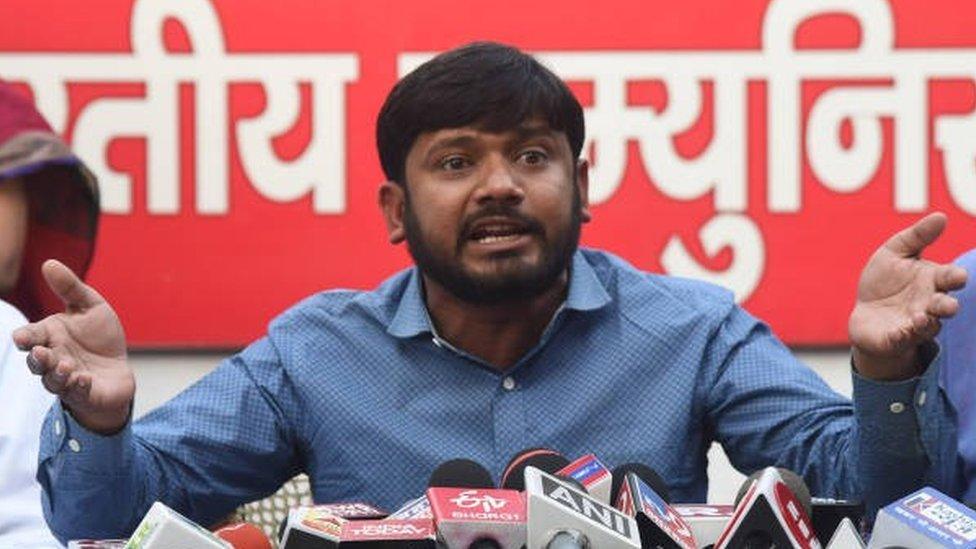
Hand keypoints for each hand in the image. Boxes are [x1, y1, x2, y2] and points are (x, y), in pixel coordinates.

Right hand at [11, 259, 133, 433]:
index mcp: (49, 336)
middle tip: (41, 353)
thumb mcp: (90, 307)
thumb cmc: (98, 337)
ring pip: (53, 379)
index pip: (30, 337)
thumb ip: (70, 288)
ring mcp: (65, 379)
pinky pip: (77, 392)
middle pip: (36, 361)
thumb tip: (49, 262)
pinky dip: (79, 386)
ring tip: (66, 366)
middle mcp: (52, 359)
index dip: (25, 338)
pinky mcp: (84, 393)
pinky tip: (84, 378)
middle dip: (37, 358)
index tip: (21, 338)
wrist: (117, 370)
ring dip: (57, 373)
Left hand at [849, 213, 967, 379]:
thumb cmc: (885, 280)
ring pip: (927, 326)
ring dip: (926, 323)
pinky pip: (902, 339)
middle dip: (947, 306)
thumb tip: (941, 216)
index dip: (955, 277)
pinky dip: (902, 337)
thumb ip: (917, 236)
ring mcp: (914, 324)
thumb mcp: (895, 252)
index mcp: (932, 280)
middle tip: (948, 305)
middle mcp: (928, 304)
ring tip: (920, 318)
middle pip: (944, 306)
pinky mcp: (896, 338)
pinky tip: (899, 332)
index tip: (959, 277)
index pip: (949, 278)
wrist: (865, 313)